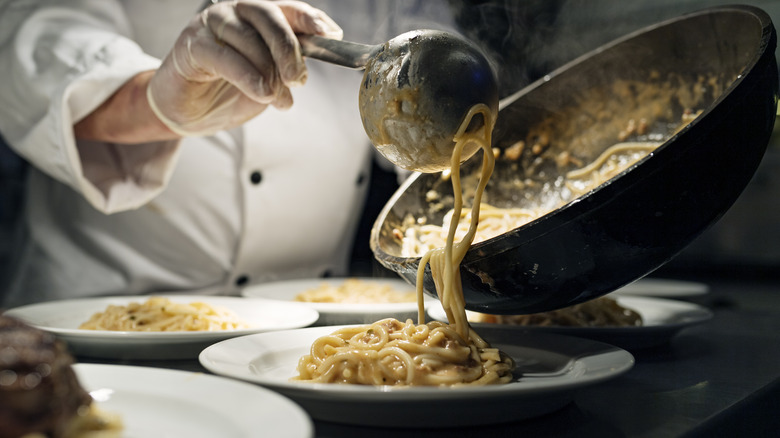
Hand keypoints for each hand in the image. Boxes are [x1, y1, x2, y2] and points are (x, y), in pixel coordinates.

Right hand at [147, 0, 342, 136]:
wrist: (191, 113)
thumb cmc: (230, 91)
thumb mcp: (270, 78)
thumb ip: (290, 63)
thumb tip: (320, 54)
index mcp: (257, 17)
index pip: (288, 9)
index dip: (310, 19)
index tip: (330, 35)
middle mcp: (234, 12)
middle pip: (268, 16)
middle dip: (289, 49)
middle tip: (299, 80)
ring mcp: (211, 25)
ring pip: (248, 38)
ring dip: (269, 72)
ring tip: (280, 100)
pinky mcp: (192, 45)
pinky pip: (225, 56)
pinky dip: (248, 76)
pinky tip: (262, 93)